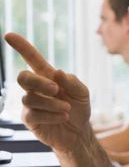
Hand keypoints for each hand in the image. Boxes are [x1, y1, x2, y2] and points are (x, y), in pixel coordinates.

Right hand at [5, 33, 91, 152]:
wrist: (79, 131)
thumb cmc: (79, 107)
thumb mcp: (83, 93)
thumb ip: (72, 82)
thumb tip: (57, 73)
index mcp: (48, 76)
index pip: (33, 59)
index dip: (22, 47)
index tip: (9, 35)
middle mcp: (36, 88)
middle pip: (23, 77)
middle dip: (38, 82)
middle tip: (56, 89)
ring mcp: (30, 104)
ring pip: (30, 98)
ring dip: (52, 103)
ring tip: (67, 109)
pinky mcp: (29, 120)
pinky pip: (33, 114)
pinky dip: (51, 115)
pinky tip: (62, 117)